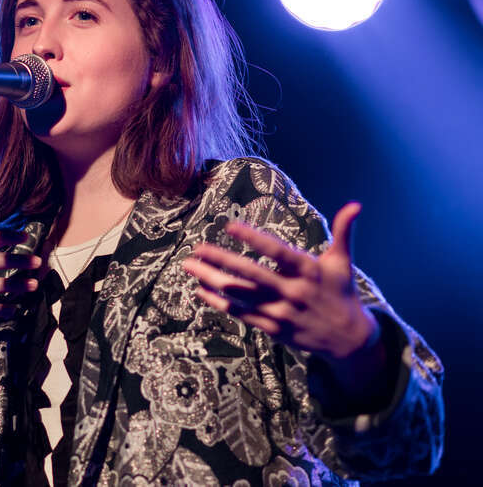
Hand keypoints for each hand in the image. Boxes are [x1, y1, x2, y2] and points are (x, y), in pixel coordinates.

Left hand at [182, 202, 376, 362]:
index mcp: (308, 271)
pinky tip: (200, 289)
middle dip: (221, 260)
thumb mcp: (342, 262)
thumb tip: (355, 205)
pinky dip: (218, 302)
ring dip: (211, 280)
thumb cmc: (341, 292)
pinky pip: (239, 314)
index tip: (230, 225)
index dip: (254, 238)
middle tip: (197, 248)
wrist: (348, 339)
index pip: (277, 252)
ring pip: (239, 296)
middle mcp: (292, 292)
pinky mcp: (272, 328)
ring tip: (189, 266)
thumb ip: (343, 232)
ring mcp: (280, 312)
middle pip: (251, 275)